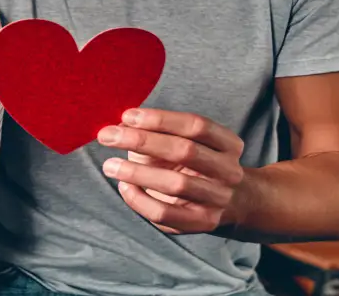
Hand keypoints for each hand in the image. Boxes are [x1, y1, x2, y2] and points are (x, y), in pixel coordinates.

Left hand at [97, 108, 245, 233]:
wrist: (231, 204)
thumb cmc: (197, 165)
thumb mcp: (188, 144)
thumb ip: (159, 133)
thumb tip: (122, 126)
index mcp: (229, 144)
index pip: (196, 125)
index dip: (160, 119)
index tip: (127, 116)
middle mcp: (229, 171)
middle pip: (185, 151)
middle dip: (142, 141)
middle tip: (107, 136)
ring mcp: (219, 199)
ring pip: (176, 184)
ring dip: (138, 173)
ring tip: (109, 165)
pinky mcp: (202, 222)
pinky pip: (165, 213)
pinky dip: (140, 200)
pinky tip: (124, 187)